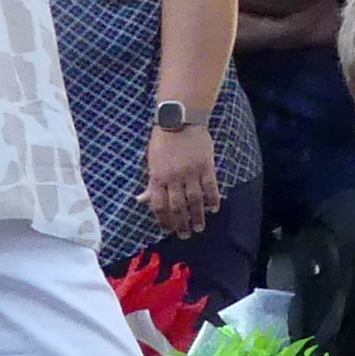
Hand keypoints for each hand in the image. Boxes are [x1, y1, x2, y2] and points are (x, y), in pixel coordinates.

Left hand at [142, 121, 219, 236]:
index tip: (168, 230)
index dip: (164, 220)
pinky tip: (213, 209)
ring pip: (195, 200)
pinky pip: (210, 186)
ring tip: (199, 227)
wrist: (179, 120)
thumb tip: (141, 200)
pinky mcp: (206, 166)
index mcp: (158, 177)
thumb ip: (151, 183)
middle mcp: (174, 177)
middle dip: (181, 223)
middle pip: (178, 206)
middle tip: (185, 235)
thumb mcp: (152, 162)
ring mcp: (191, 172)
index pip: (160, 205)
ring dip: (197, 216)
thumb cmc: (163, 141)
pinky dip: (212, 199)